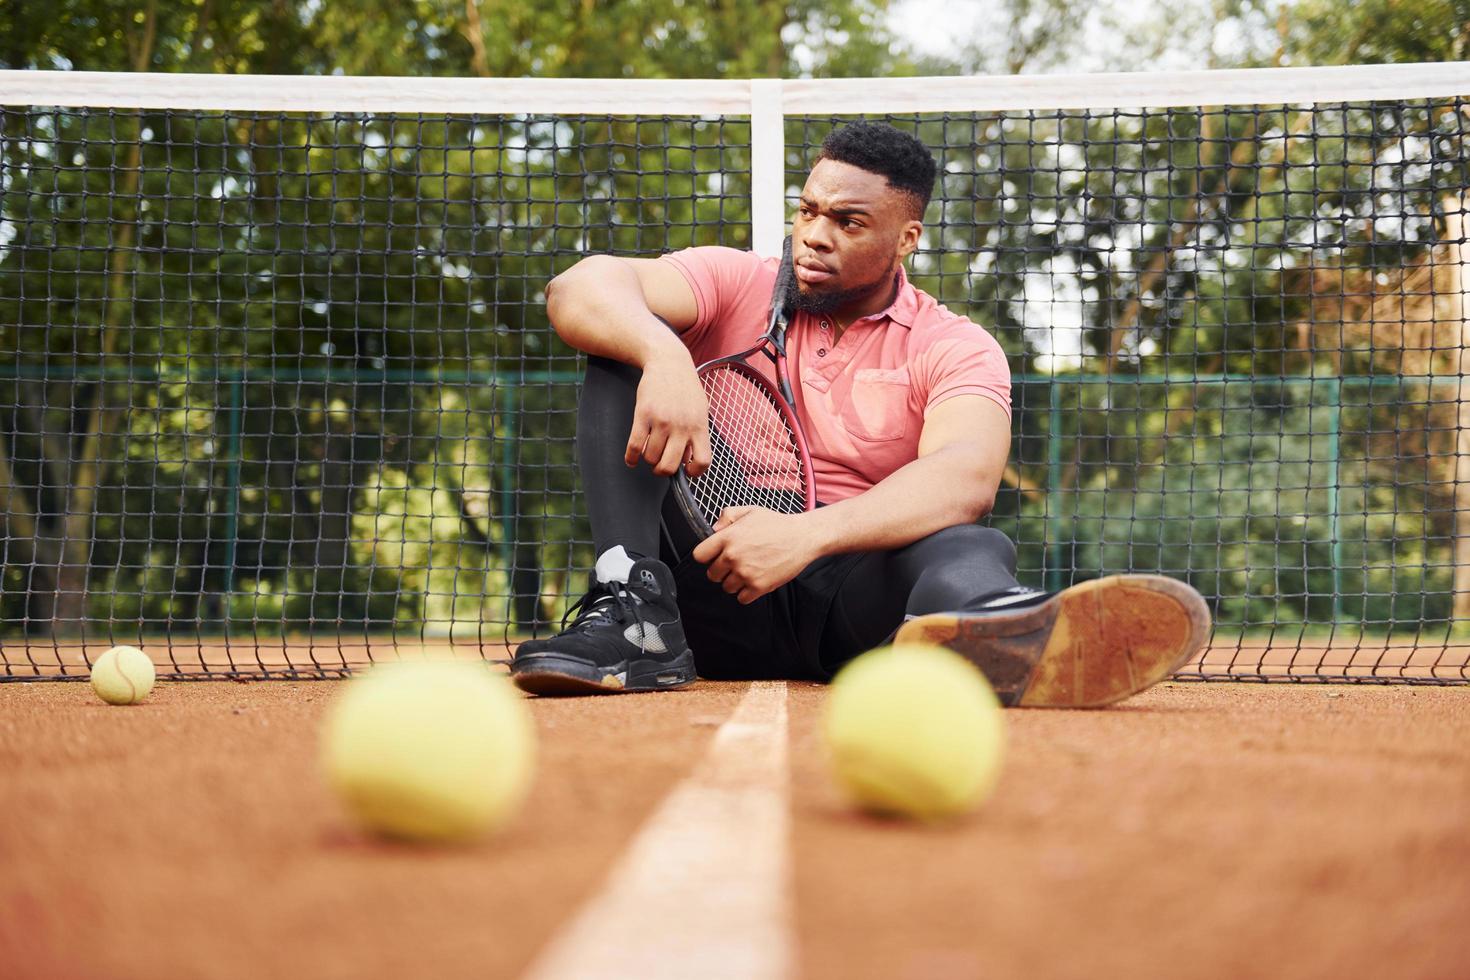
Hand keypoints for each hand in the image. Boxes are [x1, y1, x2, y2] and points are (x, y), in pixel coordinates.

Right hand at [626, 354, 711, 476]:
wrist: (668, 361)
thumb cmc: (685, 388)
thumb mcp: (700, 410)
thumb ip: (696, 434)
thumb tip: (687, 460)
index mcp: (699, 426)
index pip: (703, 461)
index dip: (694, 472)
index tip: (686, 471)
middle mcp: (682, 426)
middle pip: (670, 465)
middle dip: (662, 471)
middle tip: (659, 466)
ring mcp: (662, 421)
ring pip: (651, 457)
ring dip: (648, 459)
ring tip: (649, 453)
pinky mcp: (643, 414)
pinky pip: (635, 446)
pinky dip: (631, 457)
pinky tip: (631, 459)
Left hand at [691, 507, 823, 603]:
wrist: (802, 537)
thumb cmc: (777, 524)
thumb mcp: (750, 511)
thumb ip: (727, 516)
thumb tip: (714, 529)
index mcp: (727, 538)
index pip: (699, 555)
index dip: (706, 556)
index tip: (714, 556)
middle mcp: (733, 557)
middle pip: (712, 574)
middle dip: (721, 570)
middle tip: (734, 564)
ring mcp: (745, 573)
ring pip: (726, 587)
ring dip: (734, 582)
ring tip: (747, 571)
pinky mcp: (759, 586)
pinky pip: (742, 598)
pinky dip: (746, 593)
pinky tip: (754, 580)